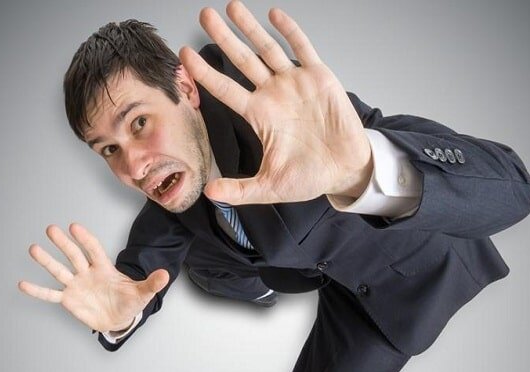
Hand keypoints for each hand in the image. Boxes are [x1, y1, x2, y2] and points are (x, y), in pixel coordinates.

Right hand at [18, 223, 169, 331]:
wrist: (119, 319)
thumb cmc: (130, 302)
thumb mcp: (143, 293)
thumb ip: (151, 283)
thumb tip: (165, 275)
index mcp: (104, 268)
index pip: (94, 250)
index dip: (85, 239)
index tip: (75, 226)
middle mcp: (87, 273)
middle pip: (74, 256)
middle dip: (64, 243)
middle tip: (51, 229)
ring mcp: (76, 285)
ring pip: (59, 271)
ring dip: (46, 261)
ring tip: (33, 248)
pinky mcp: (68, 300)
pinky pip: (51, 294)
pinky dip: (37, 291)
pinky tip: (22, 284)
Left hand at [180, 0, 372, 204]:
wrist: (345, 170)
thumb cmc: (310, 176)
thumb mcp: (270, 187)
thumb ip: (240, 190)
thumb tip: (209, 194)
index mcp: (260, 115)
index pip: (225, 89)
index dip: (204, 73)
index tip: (184, 55)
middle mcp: (273, 94)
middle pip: (241, 60)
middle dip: (223, 37)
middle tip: (204, 16)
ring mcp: (294, 83)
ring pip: (267, 48)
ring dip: (250, 27)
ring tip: (231, 6)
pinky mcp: (319, 77)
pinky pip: (302, 49)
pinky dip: (289, 31)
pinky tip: (274, 15)